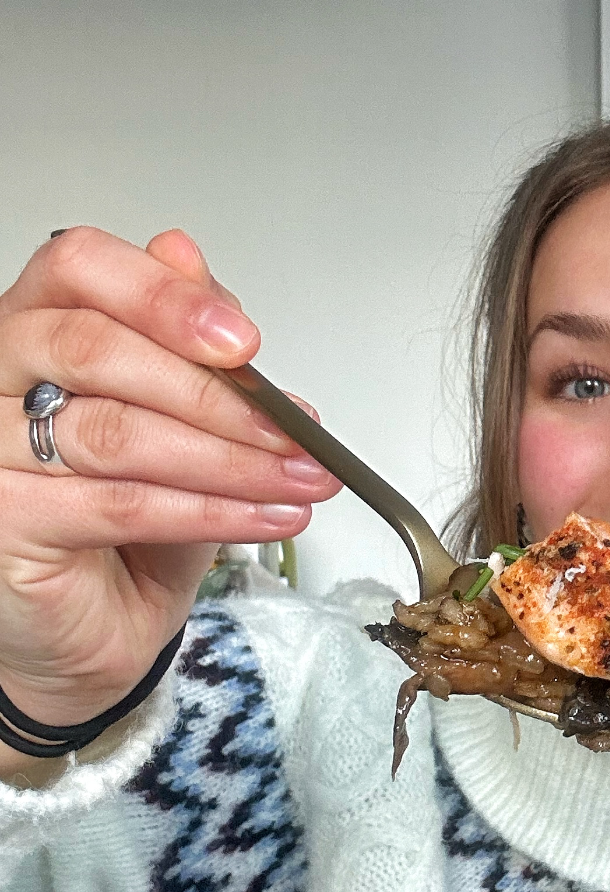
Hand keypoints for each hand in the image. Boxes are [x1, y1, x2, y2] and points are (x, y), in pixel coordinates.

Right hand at [0, 226, 339, 766]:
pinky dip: (209, 511)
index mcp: (35, 325)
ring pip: (117, 433)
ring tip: (297, 479)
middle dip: (216, 394)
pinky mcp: (4, 519)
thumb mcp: (179, 422)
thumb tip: (190, 258)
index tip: (244, 343)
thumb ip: (183, 344)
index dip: (164, 295)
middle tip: (294, 428)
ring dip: (229, 459)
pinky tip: (264, 516)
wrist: (94, 633)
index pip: (77, 268)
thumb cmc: (125, 526)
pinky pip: (120, 504)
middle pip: (96, 348)